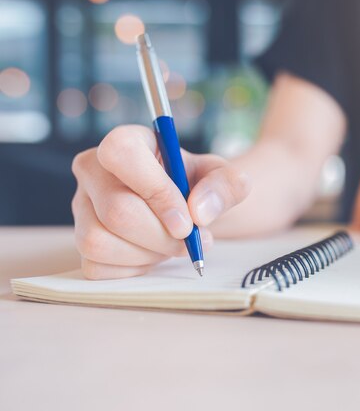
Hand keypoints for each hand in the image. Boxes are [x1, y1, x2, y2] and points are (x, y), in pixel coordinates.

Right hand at [71, 125, 250, 278]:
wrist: (189, 211)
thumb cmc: (200, 186)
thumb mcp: (225, 179)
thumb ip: (226, 186)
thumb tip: (200, 211)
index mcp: (127, 142)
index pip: (121, 153)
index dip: (156, 190)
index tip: (187, 220)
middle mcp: (94, 170)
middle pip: (116, 210)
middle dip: (161, 236)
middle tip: (190, 240)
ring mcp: (81, 206)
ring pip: (98, 241)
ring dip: (147, 253)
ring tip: (172, 245)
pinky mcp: (80, 240)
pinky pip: (96, 266)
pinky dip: (132, 269)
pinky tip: (152, 254)